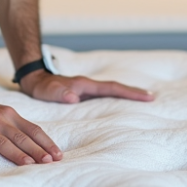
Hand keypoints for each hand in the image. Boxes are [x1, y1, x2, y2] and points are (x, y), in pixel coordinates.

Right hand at [0, 91, 62, 165]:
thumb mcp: (0, 113)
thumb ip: (15, 127)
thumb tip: (36, 146)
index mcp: (9, 115)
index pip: (32, 130)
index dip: (46, 143)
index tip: (58, 155)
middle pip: (20, 137)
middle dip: (36, 150)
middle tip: (49, 162)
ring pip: (1, 141)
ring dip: (16, 153)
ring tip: (28, 164)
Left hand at [20, 71, 154, 104]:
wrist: (34, 79)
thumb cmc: (40, 87)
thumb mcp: (47, 91)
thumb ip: (59, 93)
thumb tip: (73, 98)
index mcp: (85, 85)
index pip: (112, 88)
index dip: (129, 92)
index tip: (147, 96)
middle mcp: (89, 85)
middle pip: (116, 88)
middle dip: (133, 93)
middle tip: (152, 98)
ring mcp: (87, 89)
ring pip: (111, 91)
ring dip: (126, 95)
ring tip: (142, 101)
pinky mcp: (83, 94)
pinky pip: (104, 96)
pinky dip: (115, 99)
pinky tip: (119, 107)